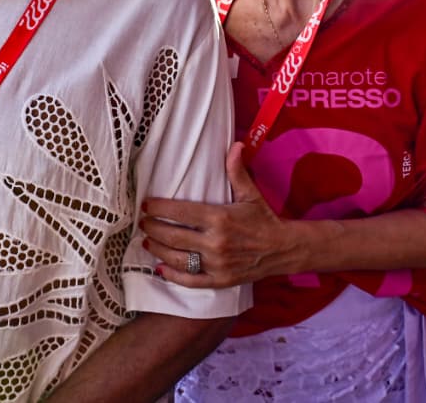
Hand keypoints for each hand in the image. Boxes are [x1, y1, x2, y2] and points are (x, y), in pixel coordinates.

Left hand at [141, 142, 299, 288]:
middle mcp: (215, 242)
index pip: (180, 211)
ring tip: (146, 241)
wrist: (283, 249)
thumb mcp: (251, 194)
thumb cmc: (264, 219)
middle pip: (173, 235)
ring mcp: (216, 264)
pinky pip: (190, 280)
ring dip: (157, 249)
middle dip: (152, 227)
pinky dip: (173, 275)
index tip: (145, 205)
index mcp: (220, 218)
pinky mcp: (219, 281)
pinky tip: (160, 267)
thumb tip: (236, 145)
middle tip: (142, 222)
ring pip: (177, 258)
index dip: (158, 208)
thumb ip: (237, 171)